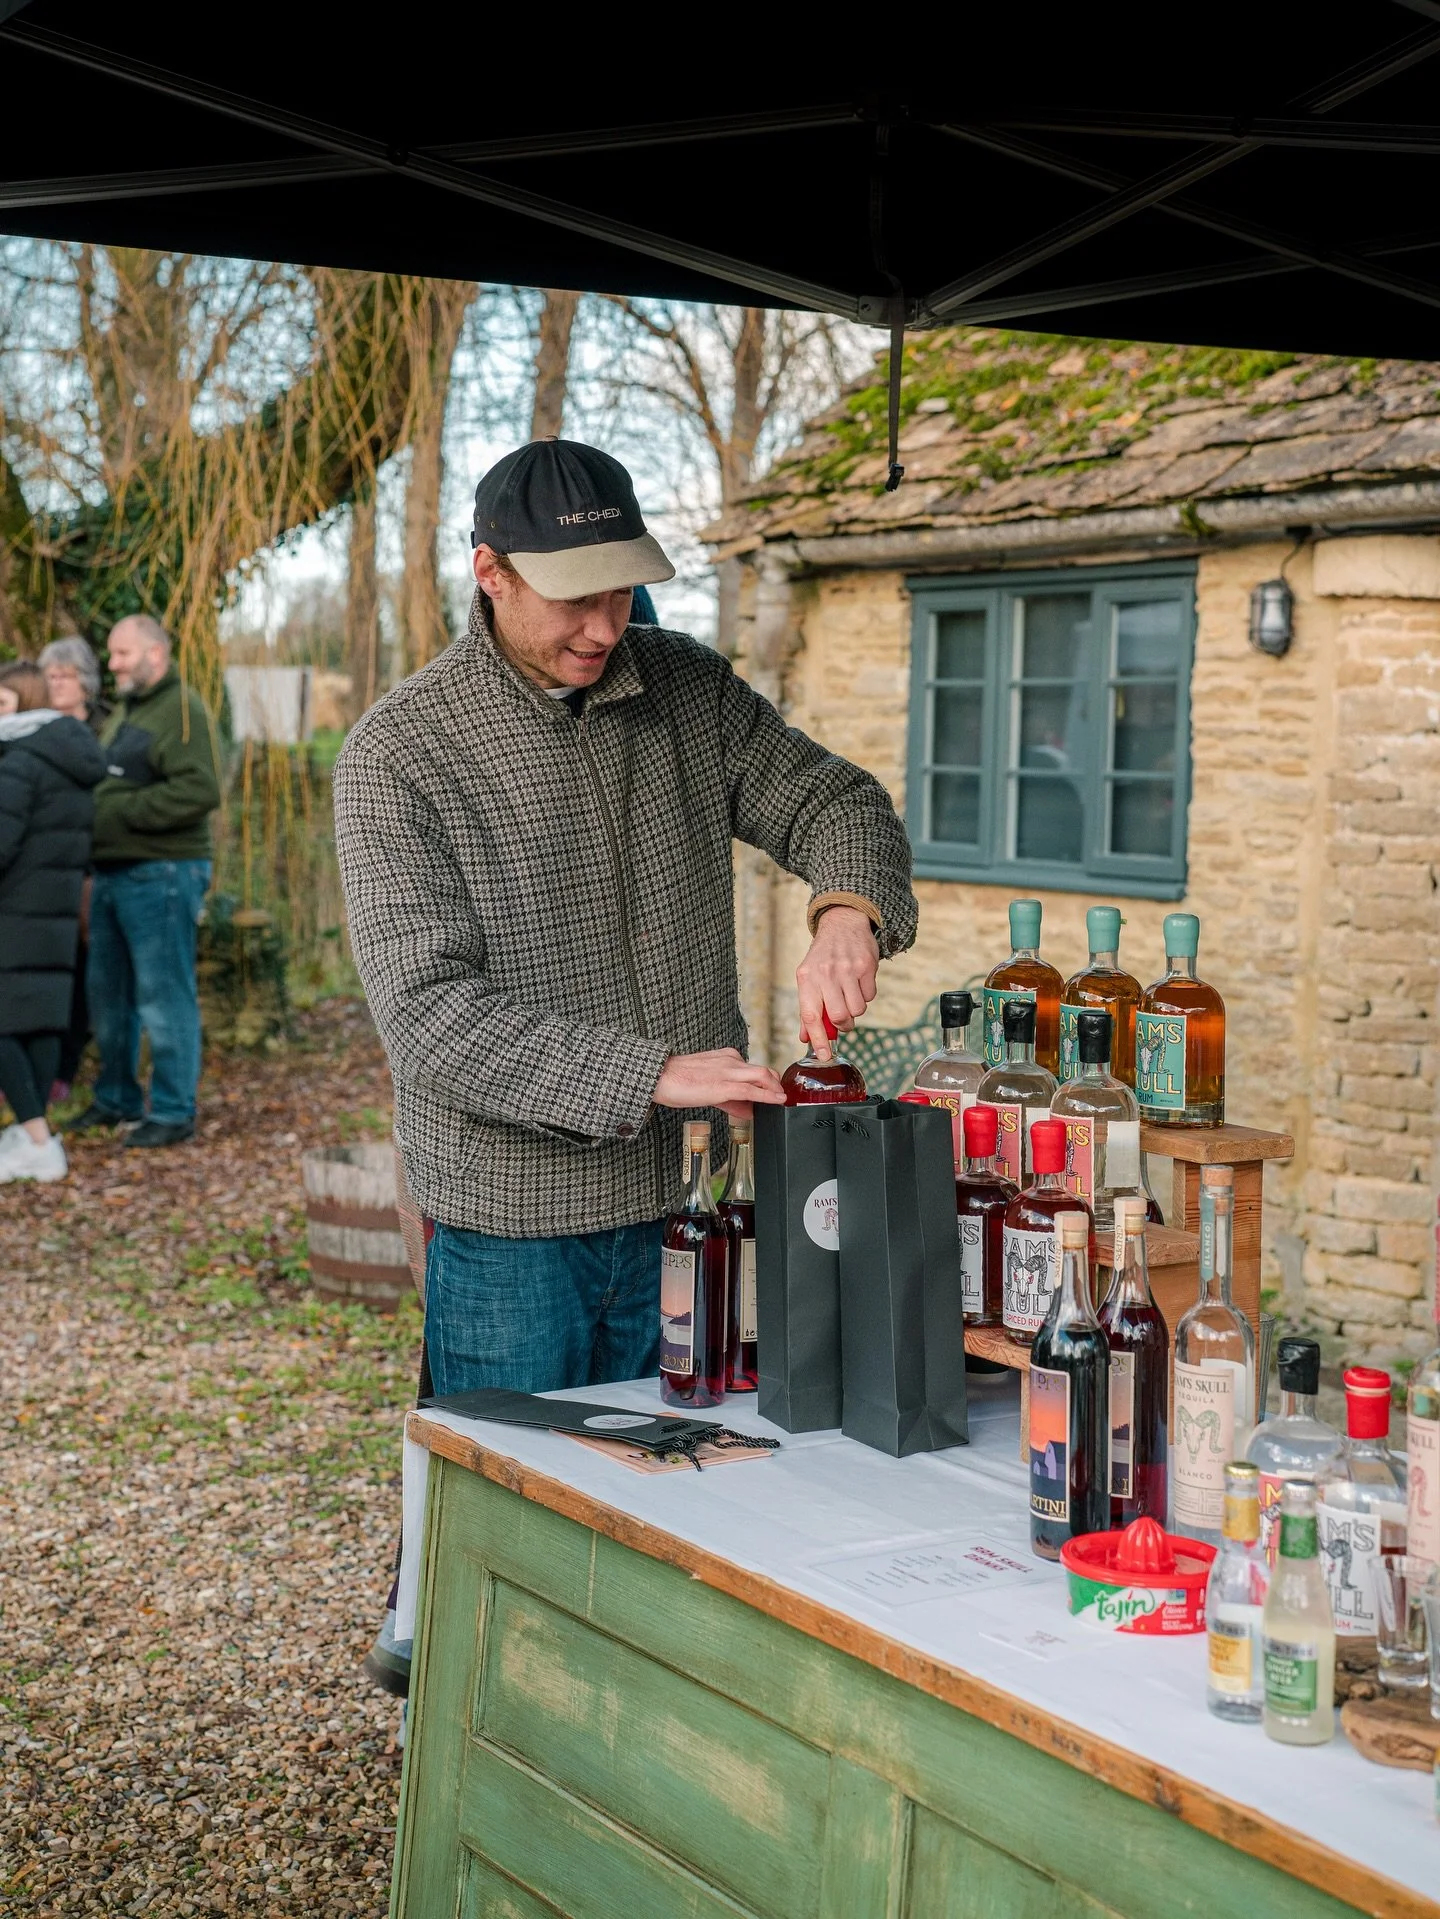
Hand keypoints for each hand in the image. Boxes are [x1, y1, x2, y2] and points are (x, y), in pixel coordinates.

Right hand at [653, 1048, 785, 1120]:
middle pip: (764, 1071)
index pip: (753, 1070)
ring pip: (763, 1076)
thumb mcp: (708, 1088)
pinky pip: (752, 1090)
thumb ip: (730, 1100)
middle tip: (781, 1098)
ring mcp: (728, 1072)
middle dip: (776, 1085)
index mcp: (726, 1057)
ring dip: (775, 1090)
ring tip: (781, 1101)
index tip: (771, 1095)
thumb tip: (747, 1110)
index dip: (766, 1084)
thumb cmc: (677, 1081)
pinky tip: (777, 1101)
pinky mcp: (724, 1086)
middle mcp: (730, 1060)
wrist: (658, 1076)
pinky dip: (768, 1096)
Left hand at [796, 905, 878, 1060]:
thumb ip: (807, 1008)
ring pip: (857, 1009)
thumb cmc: (823, 956)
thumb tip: (806, 1038)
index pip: (810, 1015)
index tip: (823, 1055)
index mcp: (807, 978)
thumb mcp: (808, 978)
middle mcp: (826, 973)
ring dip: (855, 1009)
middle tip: (842, 1018)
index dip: (817, 1039)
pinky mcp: (866, 966)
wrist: (843, 924)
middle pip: (839, 1017)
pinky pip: (870, 996)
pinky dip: (865, 994)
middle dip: (843, 1024)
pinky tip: (858, 981)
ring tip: (849, 993)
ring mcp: (847, 969)